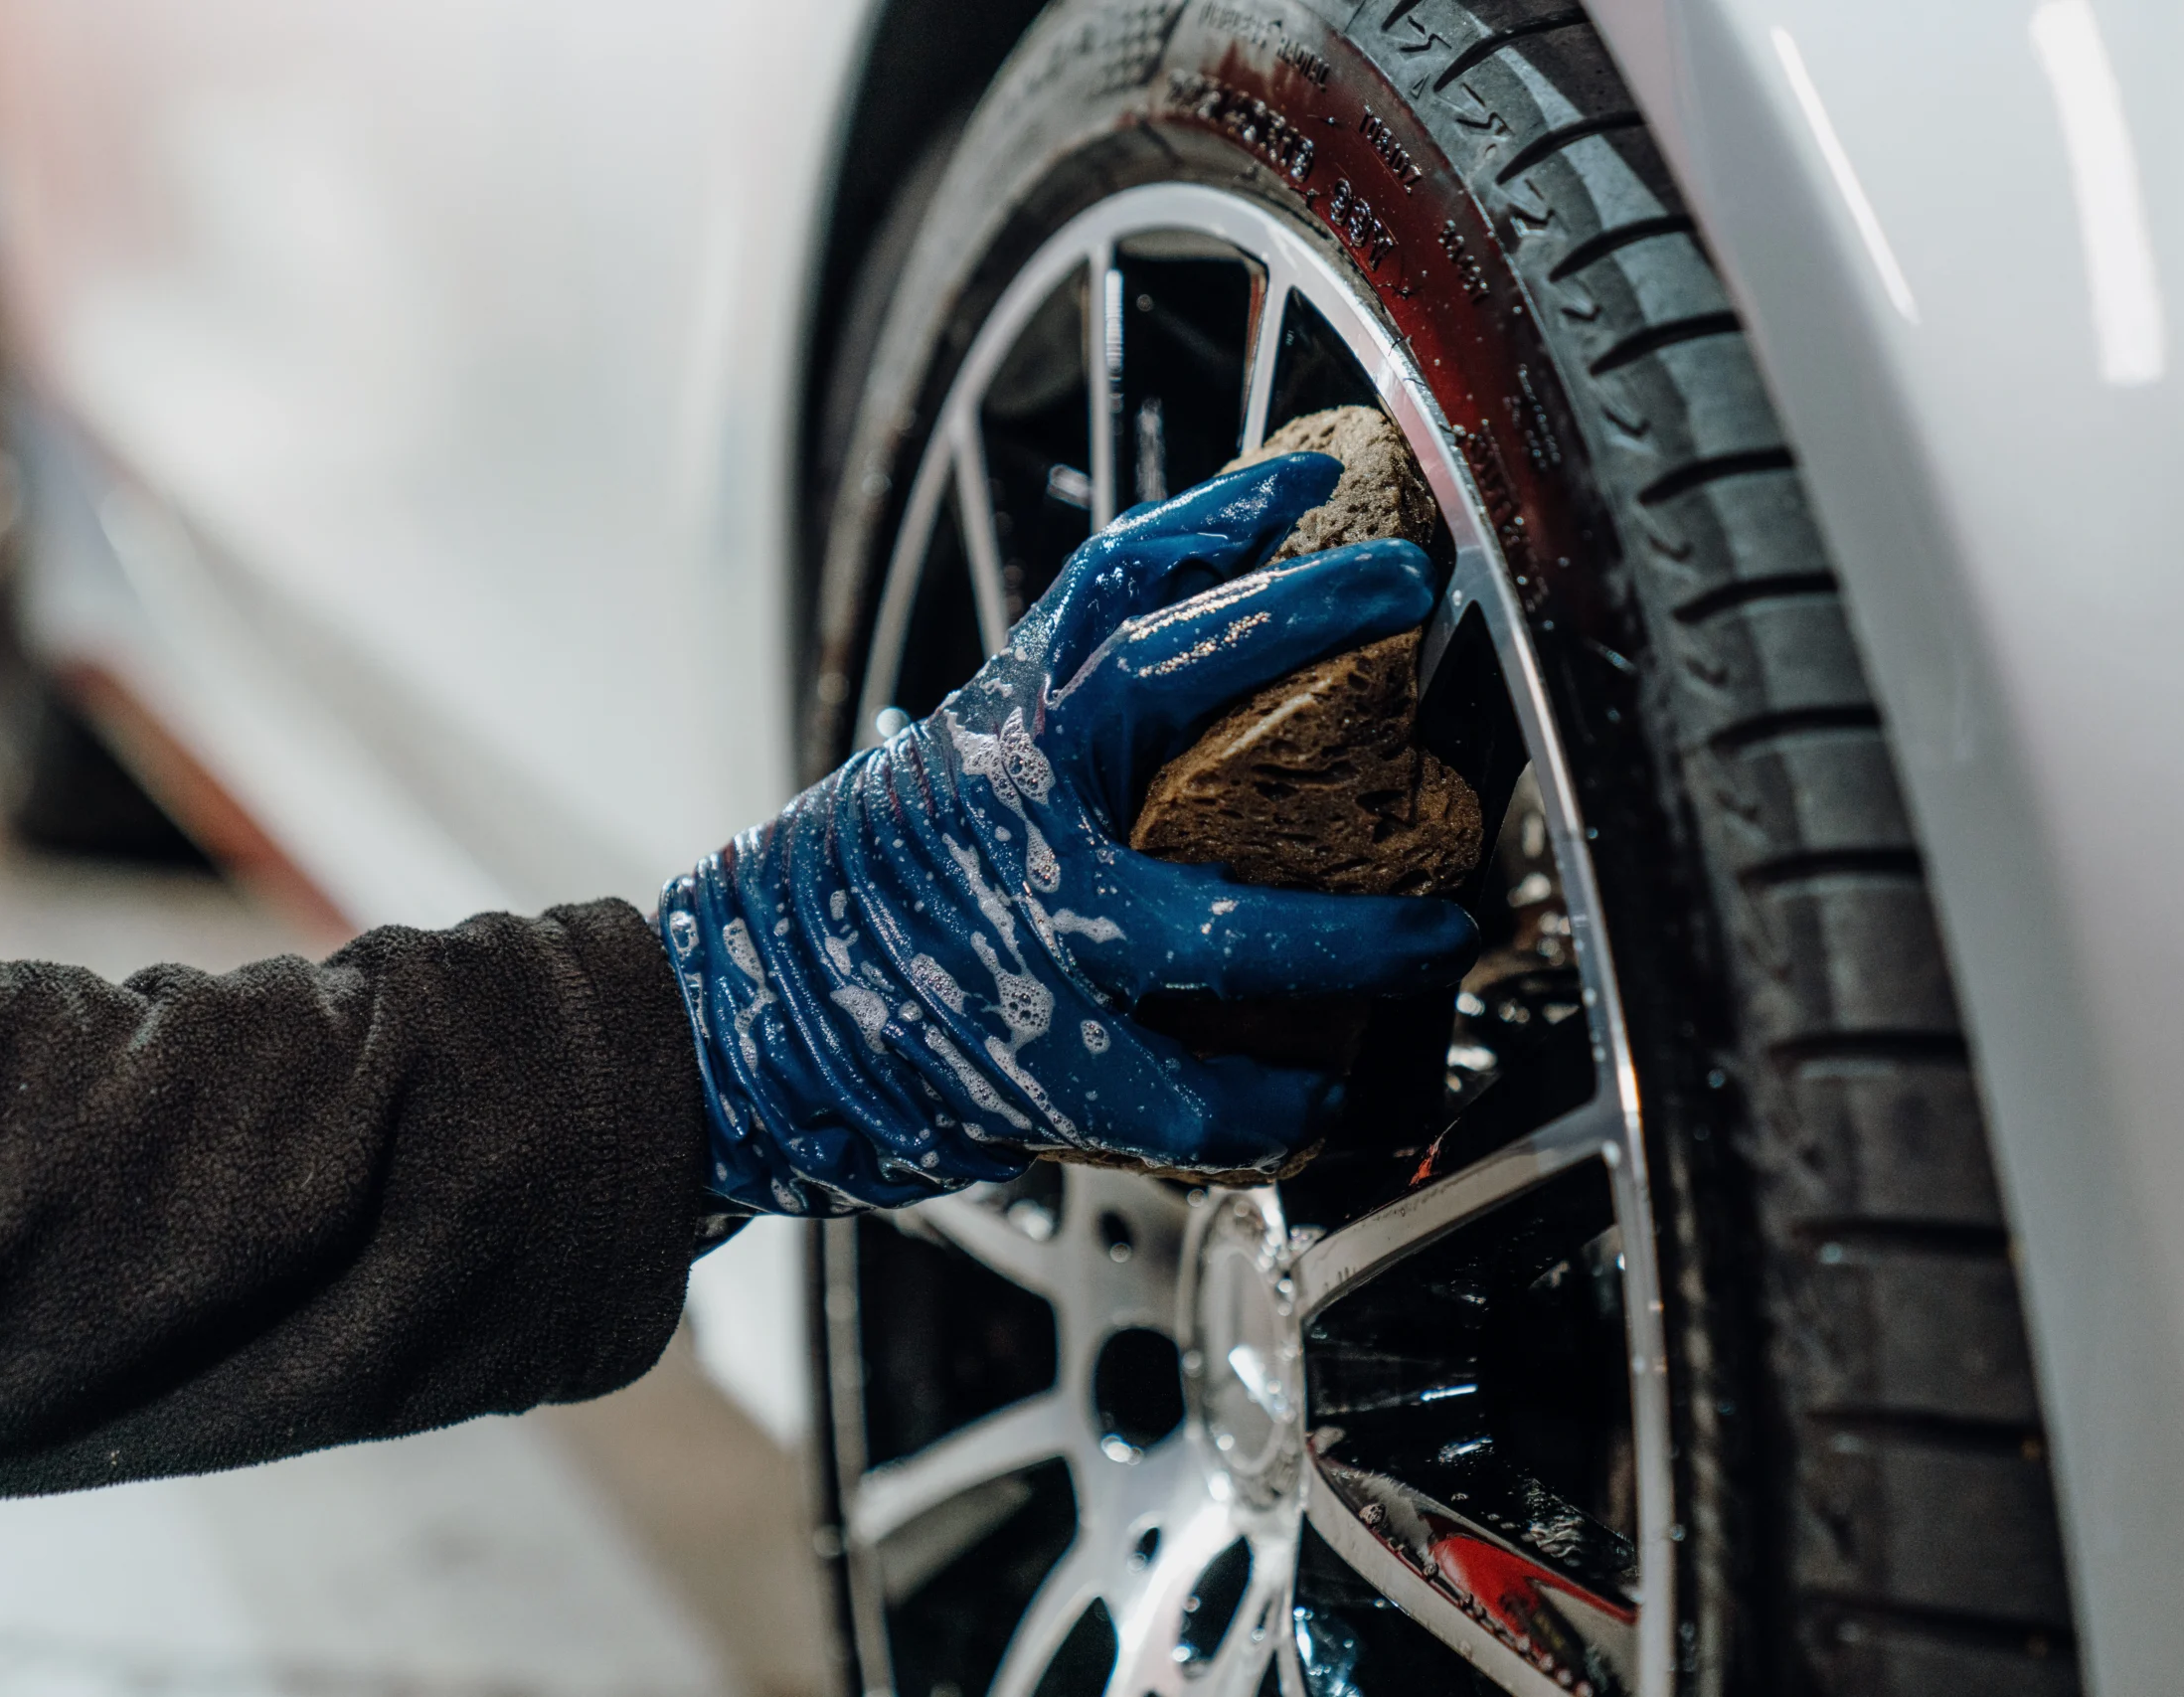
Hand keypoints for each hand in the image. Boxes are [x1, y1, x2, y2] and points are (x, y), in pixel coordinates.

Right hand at [658, 455, 1477, 1214]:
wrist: (744, 1021)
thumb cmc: (866, 897)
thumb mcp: (950, 774)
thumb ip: (1059, 730)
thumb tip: (1186, 666)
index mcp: (997, 732)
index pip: (1107, 584)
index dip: (1215, 515)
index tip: (1316, 480)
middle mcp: (1013, 807)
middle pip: (1162, 673)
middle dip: (1296, 614)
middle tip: (1406, 596)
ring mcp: (1028, 934)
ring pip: (1220, 923)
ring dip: (1350, 939)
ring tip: (1439, 936)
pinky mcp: (1039, 1065)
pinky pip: (1188, 1093)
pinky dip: (1269, 1105)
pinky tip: (1319, 1097)